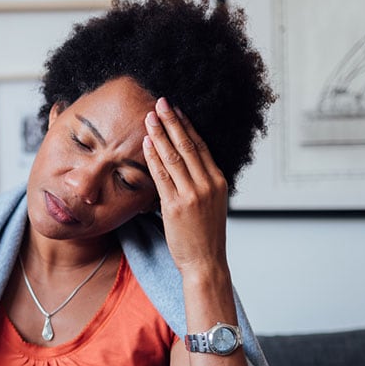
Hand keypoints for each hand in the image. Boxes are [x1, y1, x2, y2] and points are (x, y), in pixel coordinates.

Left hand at [142, 97, 229, 273]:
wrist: (205, 263)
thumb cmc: (204, 237)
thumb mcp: (211, 206)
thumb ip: (202, 185)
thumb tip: (187, 168)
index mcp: (218, 181)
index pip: (201, 146)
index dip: (187, 126)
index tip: (177, 110)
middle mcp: (208, 185)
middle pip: (188, 146)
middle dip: (172, 122)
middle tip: (161, 103)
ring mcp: (192, 195)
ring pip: (174, 157)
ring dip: (160, 135)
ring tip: (149, 117)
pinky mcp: (175, 206)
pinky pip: (162, 176)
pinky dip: (153, 157)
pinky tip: (146, 143)